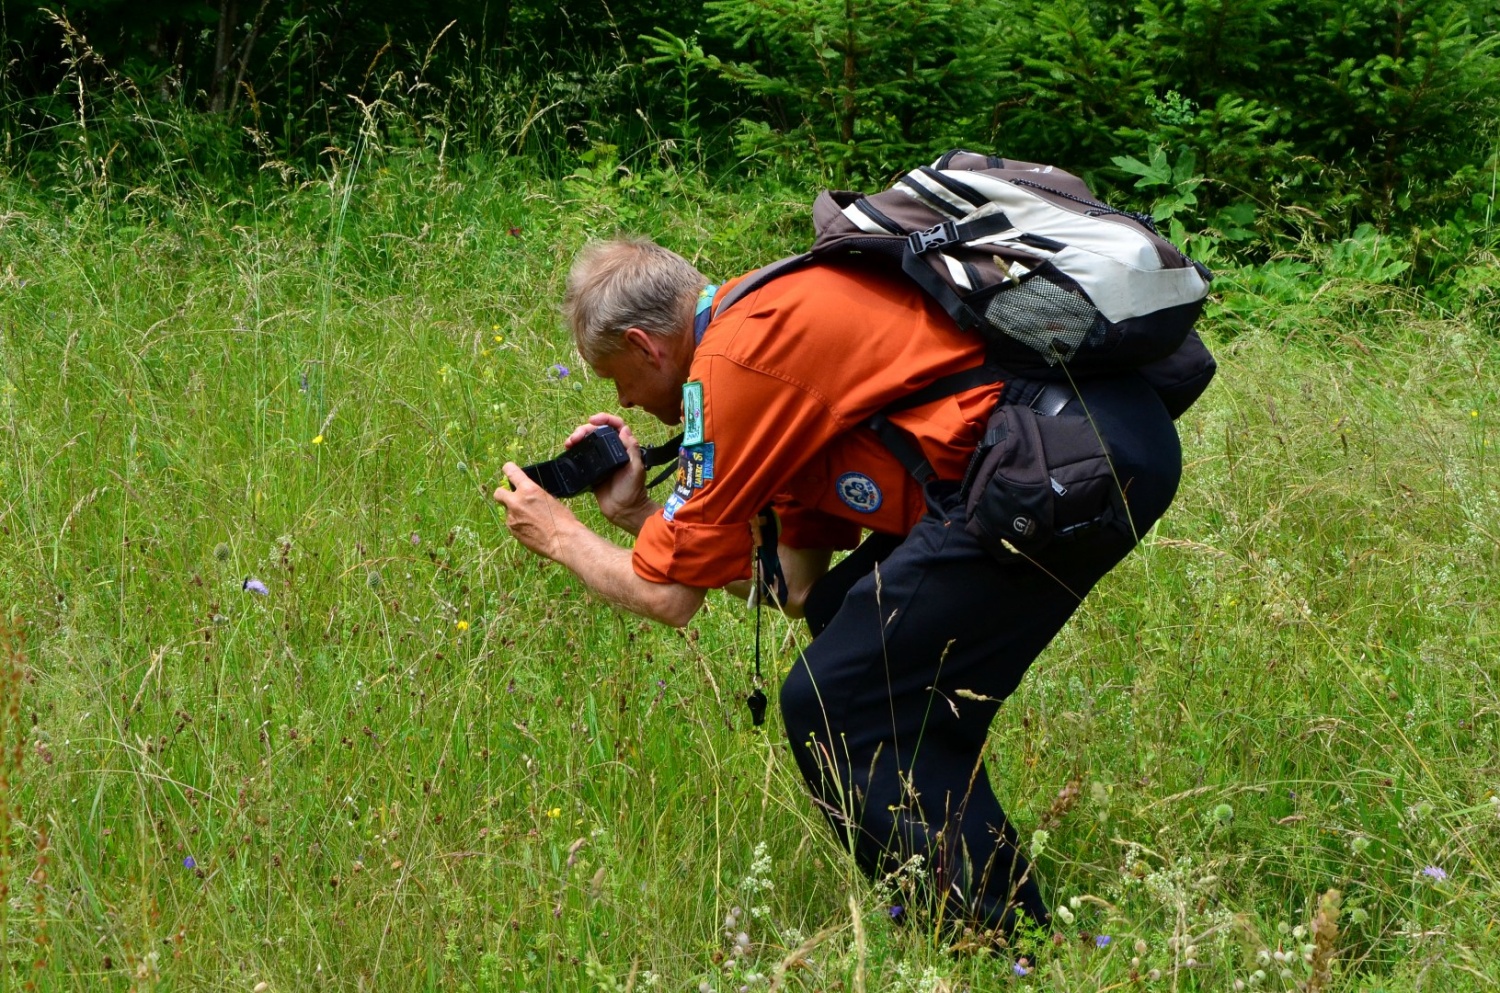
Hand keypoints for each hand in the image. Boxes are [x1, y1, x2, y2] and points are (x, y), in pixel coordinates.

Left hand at [493, 463, 581, 559]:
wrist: (562, 541)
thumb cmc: (562, 520)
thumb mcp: (549, 499)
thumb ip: (533, 495)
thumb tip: (527, 495)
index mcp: (529, 489)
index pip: (510, 471)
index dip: (508, 469)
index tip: (508, 470)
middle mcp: (516, 501)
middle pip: (498, 493)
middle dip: (503, 494)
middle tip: (513, 498)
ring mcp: (512, 517)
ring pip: (506, 511)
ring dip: (514, 512)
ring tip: (530, 519)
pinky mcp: (512, 530)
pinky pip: (511, 523)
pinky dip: (517, 524)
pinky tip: (530, 528)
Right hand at [566, 413, 657, 534]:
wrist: (623, 511)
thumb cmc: (632, 490)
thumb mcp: (636, 469)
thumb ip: (631, 449)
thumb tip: (625, 429)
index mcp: (624, 447)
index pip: (616, 425)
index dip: (605, 418)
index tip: (592, 420)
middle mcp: (612, 450)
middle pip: (597, 431)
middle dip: (584, 429)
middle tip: (575, 437)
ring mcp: (601, 459)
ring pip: (588, 441)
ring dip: (577, 438)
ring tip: (569, 443)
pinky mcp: (592, 469)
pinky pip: (582, 455)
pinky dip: (574, 450)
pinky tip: (568, 451)